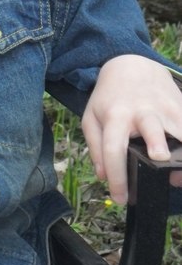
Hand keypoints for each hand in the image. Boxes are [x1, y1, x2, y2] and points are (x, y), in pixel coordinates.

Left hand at [82, 55, 181, 203]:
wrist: (131, 65)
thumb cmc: (110, 98)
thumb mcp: (92, 117)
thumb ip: (95, 146)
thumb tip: (103, 176)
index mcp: (116, 115)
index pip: (113, 147)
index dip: (116, 176)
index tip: (121, 199)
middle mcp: (142, 111)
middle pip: (151, 127)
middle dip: (157, 143)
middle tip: (159, 157)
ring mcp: (165, 108)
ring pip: (181, 129)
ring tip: (180, 175)